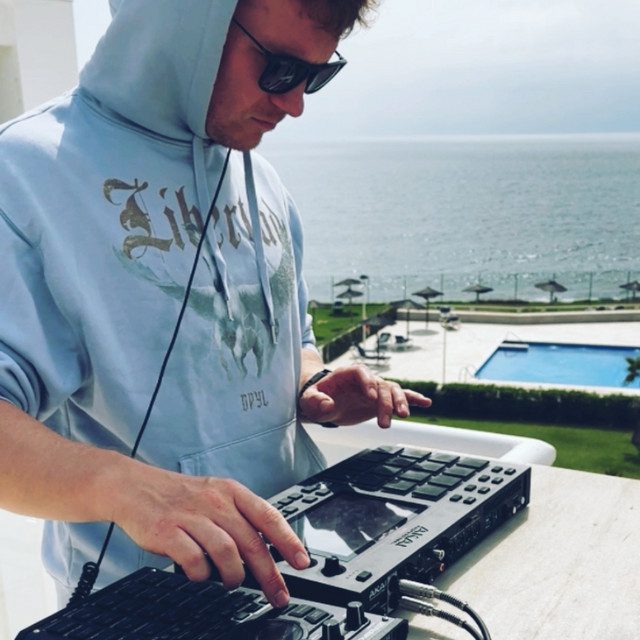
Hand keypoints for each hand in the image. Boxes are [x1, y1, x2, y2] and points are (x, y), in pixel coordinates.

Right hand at [112, 463, 308, 607]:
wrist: (134, 487)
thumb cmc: (179, 496)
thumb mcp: (215, 495)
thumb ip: (239, 518)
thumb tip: (267, 550)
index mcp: (231, 491)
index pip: (268, 516)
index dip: (289, 540)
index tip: (302, 562)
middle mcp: (215, 502)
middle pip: (252, 541)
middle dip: (269, 574)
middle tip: (278, 594)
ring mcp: (191, 516)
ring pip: (227, 552)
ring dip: (235, 576)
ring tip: (234, 584)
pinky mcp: (167, 532)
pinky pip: (194, 560)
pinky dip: (202, 575)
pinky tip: (201, 577)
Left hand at [297, 365, 431, 428]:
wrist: (321, 401)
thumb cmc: (314, 397)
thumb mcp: (308, 400)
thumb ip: (315, 402)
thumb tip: (328, 405)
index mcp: (347, 373)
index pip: (361, 373)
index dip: (368, 383)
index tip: (371, 397)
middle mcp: (365, 379)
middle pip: (380, 385)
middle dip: (385, 402)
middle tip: (384, 423)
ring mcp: (376, 389)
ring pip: (393, 391)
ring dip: (400, 402)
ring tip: (404, 416)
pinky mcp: (381, 401)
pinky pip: (400, 396)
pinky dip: (413, 398)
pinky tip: (426, 403)